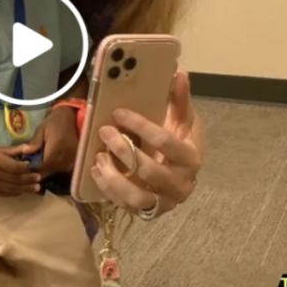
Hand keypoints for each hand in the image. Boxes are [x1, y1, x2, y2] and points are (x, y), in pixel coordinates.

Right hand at [0, 144, 41, 196]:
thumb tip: (28, 148)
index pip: (16, 167)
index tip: (34, 166)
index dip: (26, 167)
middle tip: (39, 179)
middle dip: (29, 179)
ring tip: (36, 188)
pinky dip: (16, 193)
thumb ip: (12, 150)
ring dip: (26, 189)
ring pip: (14, 189)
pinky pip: (7, 194)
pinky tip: (23, 191)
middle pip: (16, 179)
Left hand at [26, 106, 79, 176]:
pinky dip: (57, 168)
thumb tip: (25, 152)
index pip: (45, 164)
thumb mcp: (41, 129)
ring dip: (49, 171)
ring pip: (58, 170)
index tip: (27, 169)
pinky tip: (50, 164)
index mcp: (56, 146)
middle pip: (52, 170)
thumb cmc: (53, 122)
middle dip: (41, 172)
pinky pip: (65, 168)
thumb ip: (35, 141)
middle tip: (31, 170)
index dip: (36, 169)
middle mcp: (65, 154)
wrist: (70, 118)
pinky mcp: (75, 158)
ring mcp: (72, 157)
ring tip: (40, 167)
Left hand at [90, 70, 200, 215]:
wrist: (181, 176)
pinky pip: (124, 205)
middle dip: (123, 149)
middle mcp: (180, 184)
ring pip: (136, 196)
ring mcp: (163, 202)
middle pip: (149, 170)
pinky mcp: (146, 212)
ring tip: (98, 157)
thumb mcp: (182, 121)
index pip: (166, 142)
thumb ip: (180, 100)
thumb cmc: (179, 145)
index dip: (141, 126)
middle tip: (104, 131)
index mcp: (190, 158)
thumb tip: (179, 73)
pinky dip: (107, 188)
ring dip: (113, 176)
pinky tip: (96, 170)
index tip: (119, 112)